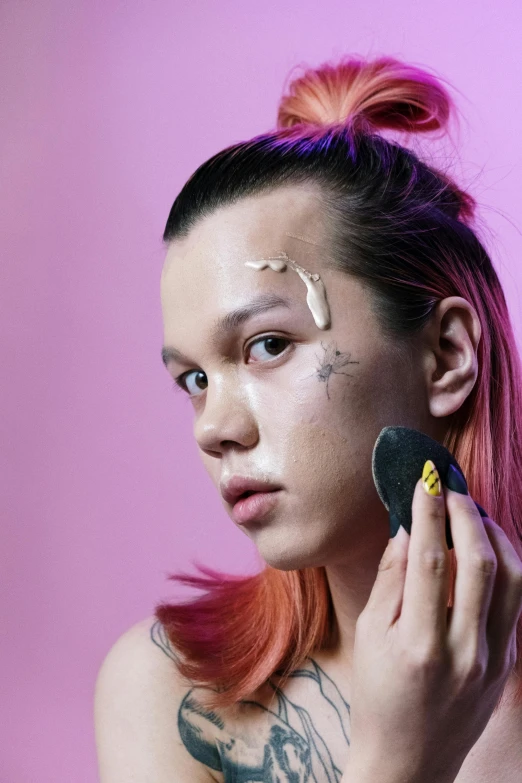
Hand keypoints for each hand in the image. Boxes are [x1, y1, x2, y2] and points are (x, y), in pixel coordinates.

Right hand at [347, 460, 521, 782]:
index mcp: (418, 644)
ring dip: (495, 535)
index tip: (424, 480)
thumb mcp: (367, 635)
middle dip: (466, 513)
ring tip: (473, 513)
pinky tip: (486, 549)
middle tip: (450, 487)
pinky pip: (516, 603)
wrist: (409, 760)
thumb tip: (407, 529)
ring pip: (513, 579)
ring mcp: (492, 660)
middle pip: (480, 563)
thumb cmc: (377, 696)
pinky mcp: (507, 664)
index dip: (429, 512)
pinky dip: (505, 565)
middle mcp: (463, 651)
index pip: (432, 559)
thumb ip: (390, 579)